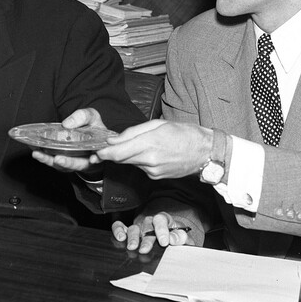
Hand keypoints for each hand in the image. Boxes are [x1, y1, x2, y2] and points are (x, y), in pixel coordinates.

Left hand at [30, 107, 104, 173]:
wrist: (87, 136)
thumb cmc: (92, 126)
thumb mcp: (91, 117)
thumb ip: (82, 117)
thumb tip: (67, 124)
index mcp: (96, 149)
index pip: (98, 156)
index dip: (96, 159)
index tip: (92, 159)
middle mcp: (85, 159)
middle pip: (77, 164)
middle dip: (67, 163)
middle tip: (58, 159)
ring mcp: (72, 162)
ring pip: (62, 165)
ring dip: (49, 160)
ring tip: (38, 154)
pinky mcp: (61, 161)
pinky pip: (52, 161)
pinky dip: (43, 157)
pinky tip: (35, 151)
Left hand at [96, 120, 210, 179]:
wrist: (205, 152)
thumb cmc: (185, 134)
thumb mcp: (158, 124)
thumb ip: (133, 132)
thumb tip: (113, 140)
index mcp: (149, 144)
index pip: (117, 153)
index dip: (103, 152)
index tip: (95, 150)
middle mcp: (149, 161)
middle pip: (120, 159)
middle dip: (111, 154)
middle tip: (104, 147)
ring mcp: (153, 171)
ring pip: (131, 163)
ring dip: (127, 155)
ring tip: (137, 144)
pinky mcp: (156, 177)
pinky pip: (141, 167)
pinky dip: (140, 160)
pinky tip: (150, 152)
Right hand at [112, 209, 194, 253]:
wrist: (170, 240)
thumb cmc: (176, 238)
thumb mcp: (184, 238)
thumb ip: (181, 238)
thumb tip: (174, 239)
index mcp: (164, 220)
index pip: (161, 219)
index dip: (162, 230)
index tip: (164, 242)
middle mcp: (150, 222)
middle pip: (146, 226)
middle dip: (146, 239)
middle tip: (145, 250)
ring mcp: (139, 227)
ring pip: (133, 228)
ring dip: (133, 238)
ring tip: (132, 247)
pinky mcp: (129, 232)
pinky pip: (120, 226)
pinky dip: (118, 230)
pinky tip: (120, 237)